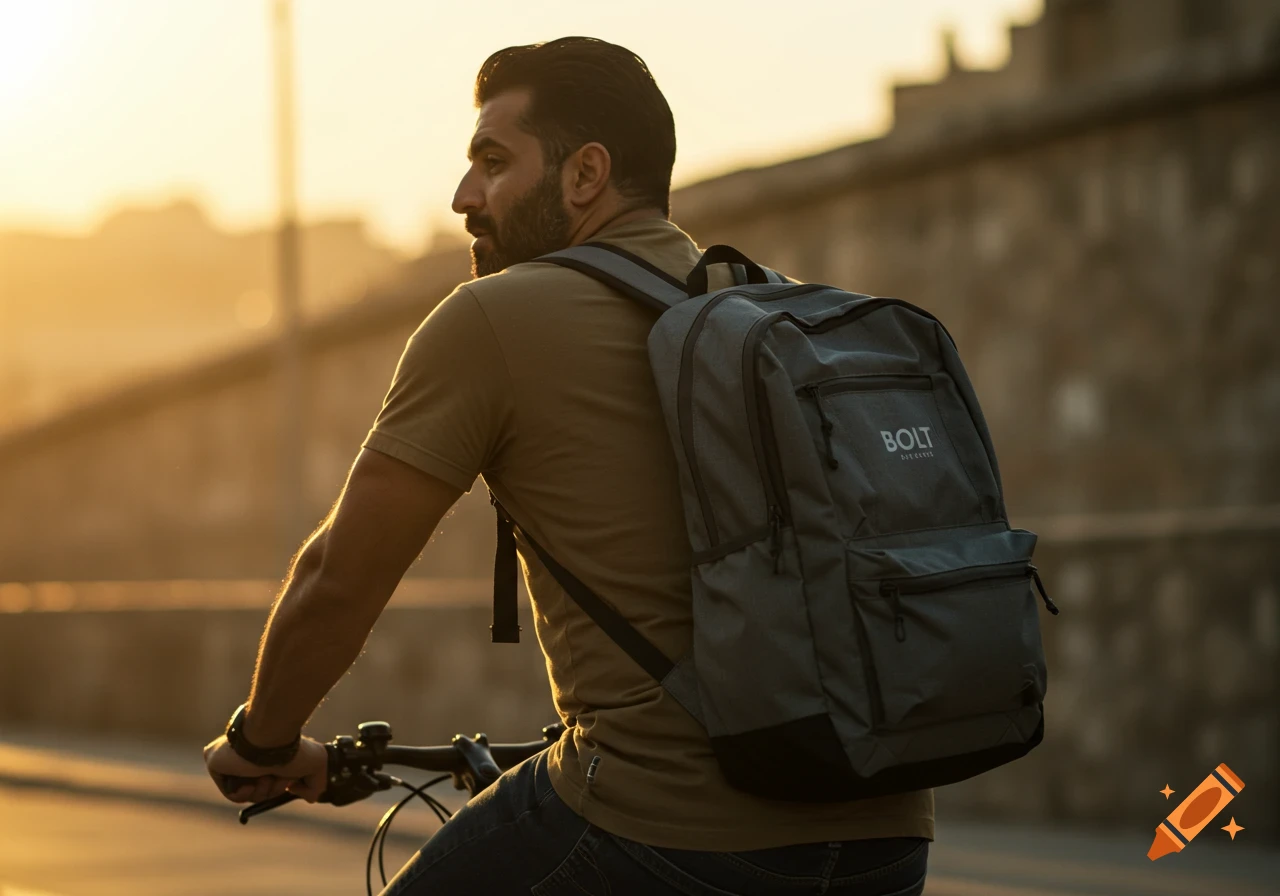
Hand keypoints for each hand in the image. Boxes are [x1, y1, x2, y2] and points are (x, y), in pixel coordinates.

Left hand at [203, 734, 328, 803]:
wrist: (271, 739)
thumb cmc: (293, 749)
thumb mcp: (316, 765)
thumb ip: (315, 785)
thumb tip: (305, 795)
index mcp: (266, 753)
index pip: (269, 779)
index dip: (280, 786)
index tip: (288, 781)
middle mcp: (248, 756)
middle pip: (259, 790)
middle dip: (272, 789)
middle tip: (276, 776)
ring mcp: (230, 759)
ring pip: (246, 793)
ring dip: (260, 791)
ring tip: (265, 775)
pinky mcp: (215, 762)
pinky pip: (230, 792)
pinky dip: (243, 793)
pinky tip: (251, 779)